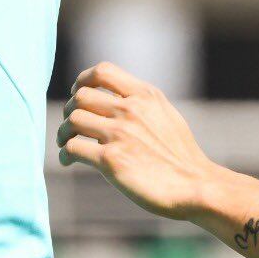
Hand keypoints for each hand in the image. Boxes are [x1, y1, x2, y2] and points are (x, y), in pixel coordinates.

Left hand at [58, 62, 216, 219]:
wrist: (194, 186)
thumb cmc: (181, 155)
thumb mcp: (166, 115)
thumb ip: (142, 102)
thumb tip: (117, 97)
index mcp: (145, 95)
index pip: (102, 71)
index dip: (82, 80)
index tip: (78, 93)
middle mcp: (131, 110)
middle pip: (81, 96)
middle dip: (70, 110)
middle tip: (72, 126)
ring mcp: (120, 134)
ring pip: (72, 120)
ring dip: (63, 132)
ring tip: (66, 143)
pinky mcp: (111, 160)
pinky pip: (73, 148)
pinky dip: (65, 154)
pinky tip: (69, 161)